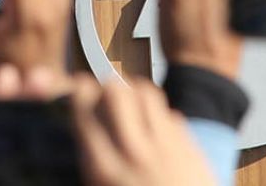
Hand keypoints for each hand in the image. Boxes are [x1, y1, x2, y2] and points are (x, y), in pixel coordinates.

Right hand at [71, 74, 216, 185]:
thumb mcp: (102, 185)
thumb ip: (92, 166)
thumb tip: (82, 143)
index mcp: (103, 170)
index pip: (84, 110)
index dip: (77, 93)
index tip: (76, 92)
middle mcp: (133, 153)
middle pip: (115, 92)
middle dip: (106, 89)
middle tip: (104, 100)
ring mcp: (165, 147)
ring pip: (146, 93)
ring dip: (134, 94)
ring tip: (129, 107)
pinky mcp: (189, 148)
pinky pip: (170, 114)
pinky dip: (159, 116)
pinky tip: (153, 131)